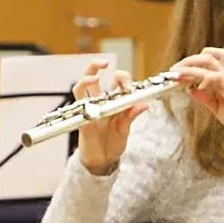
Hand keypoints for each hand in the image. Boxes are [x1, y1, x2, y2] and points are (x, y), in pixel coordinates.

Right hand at [76, 59, 147, 175]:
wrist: (102, 160)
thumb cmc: (113, 143)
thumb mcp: (125, 129)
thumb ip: (131, 116)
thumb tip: (144, 104)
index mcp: (113, 101)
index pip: (117, 82)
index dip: (123, 79)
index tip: (130, 86)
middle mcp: (100, 101)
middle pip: (94, 76)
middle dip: (97, 65)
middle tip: (106, 63)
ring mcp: (89, 107)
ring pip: (82, 85)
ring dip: (87, 76)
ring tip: (95, 75)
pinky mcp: (82, 117)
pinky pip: (79, 103)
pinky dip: (83, 96)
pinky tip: (90, 96)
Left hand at [171, 48, 223, 137]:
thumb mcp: (216, 107)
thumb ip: (204, 98)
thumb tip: (190, 89)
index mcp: (222, 80)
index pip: (205, 64)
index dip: (189, 66)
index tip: (176, 74)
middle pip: (206, 56)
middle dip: (186, 61)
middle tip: (173, 70)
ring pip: (208, 61)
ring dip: (190, 66)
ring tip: (178, 74)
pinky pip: (216, 76)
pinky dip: (203, 79)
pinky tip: (196, 87)